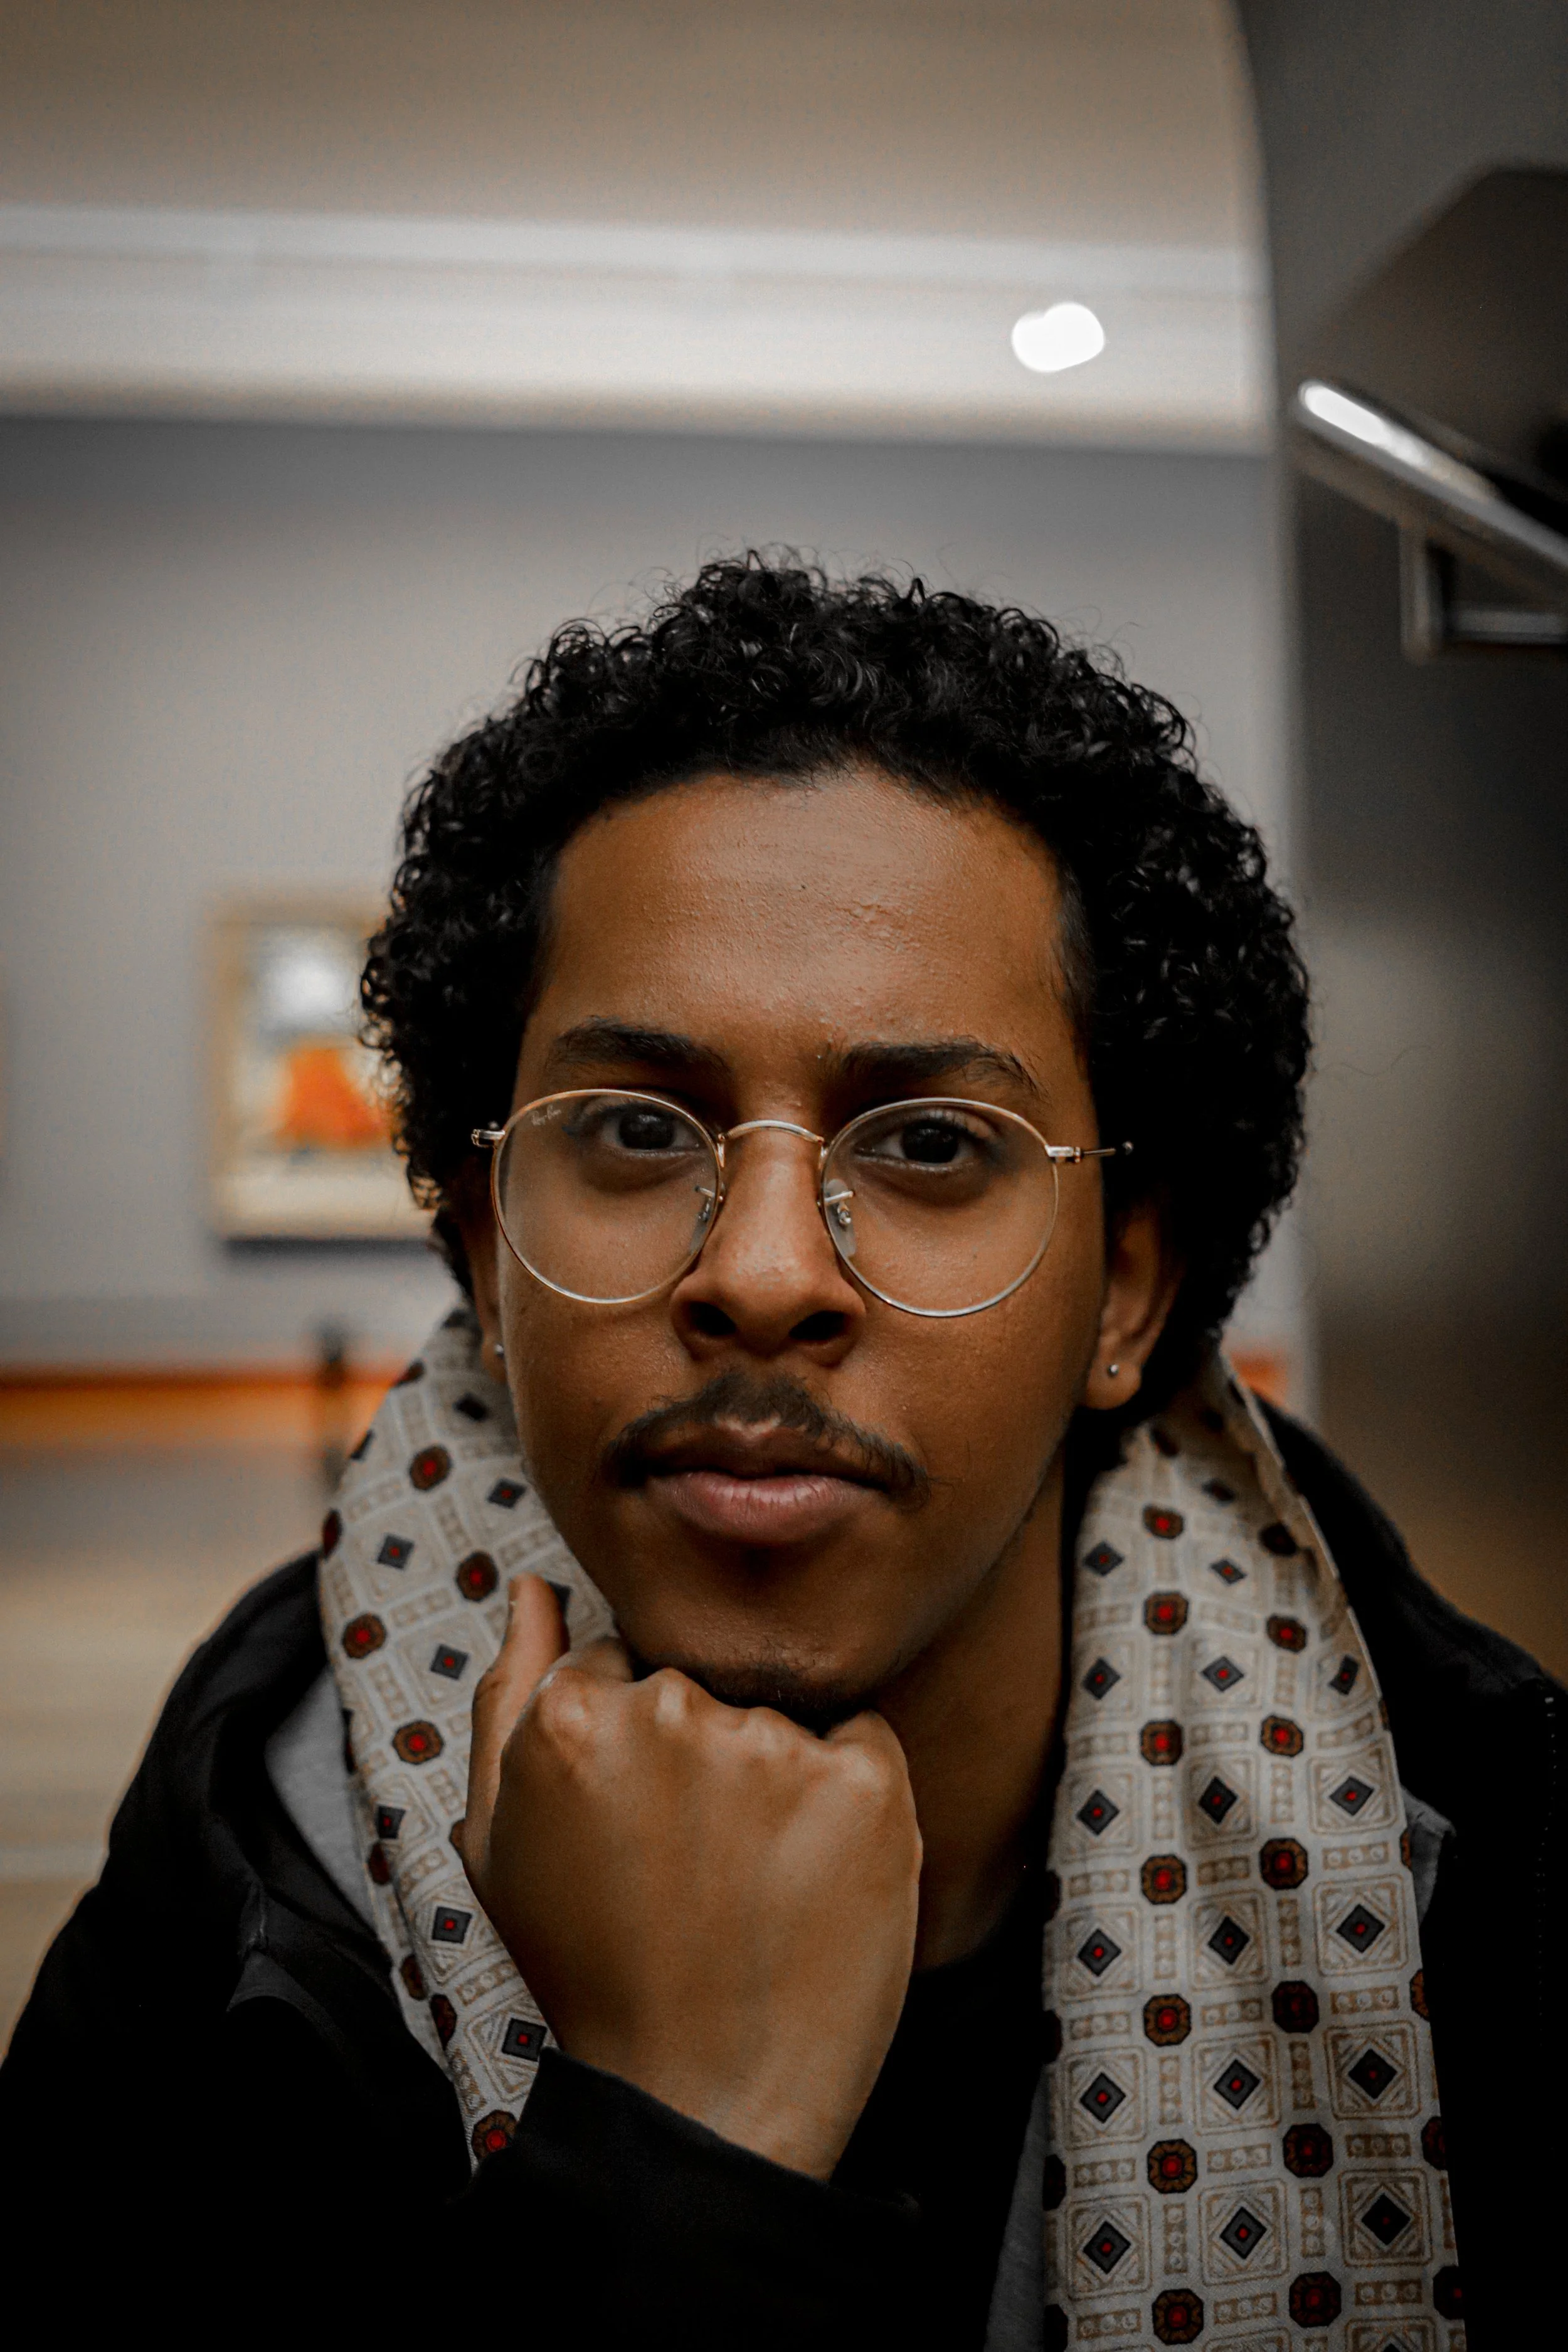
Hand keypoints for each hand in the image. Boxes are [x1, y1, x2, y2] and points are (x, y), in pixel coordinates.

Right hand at [458, 1576, 920, 2179]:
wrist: (702, 2106)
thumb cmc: (589, 1973)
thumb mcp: (501, 1840)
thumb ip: (509, 1694)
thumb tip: (535, 1585)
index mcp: (573, 1715)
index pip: (621, 1665)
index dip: (632, 1750)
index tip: (640, 1828)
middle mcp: (671, 1711)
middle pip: (701, 1684)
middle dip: (702, 1755)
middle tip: (694, 1871)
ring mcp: (774, 1743)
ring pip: (780, 1713)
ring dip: (774, 1778)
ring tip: (750, 1887)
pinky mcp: (868, 1781)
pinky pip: (862, 1740)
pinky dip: (848, 1796)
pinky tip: (812, 1876)